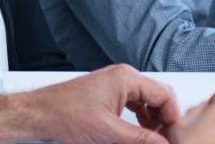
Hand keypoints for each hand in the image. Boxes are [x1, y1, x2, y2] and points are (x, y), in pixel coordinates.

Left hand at [25, 64, 180, 143]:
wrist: (41, 114)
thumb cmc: (65, 114)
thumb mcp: (110, 132)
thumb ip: (141, 140)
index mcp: (126, 78)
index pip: (166, 95)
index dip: (173, 120)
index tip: (173, 139)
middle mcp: (122, 77)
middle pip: (158, 97)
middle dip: (164, 121)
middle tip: (164, 141)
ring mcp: (115, 85)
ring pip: (147, 102)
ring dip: (153, 122)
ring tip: (152, 140)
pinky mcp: (108, 94)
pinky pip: (134, 105)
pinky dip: (140, 119)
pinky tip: (138, 134)